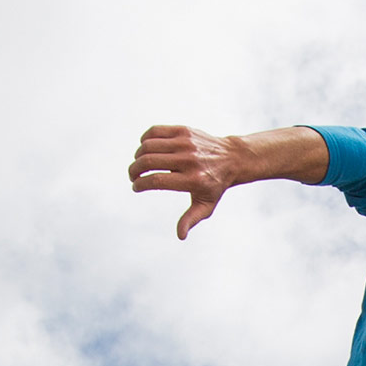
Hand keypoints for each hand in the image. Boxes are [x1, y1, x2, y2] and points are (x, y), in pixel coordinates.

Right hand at [129, 124, 247, 238]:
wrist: (231, 158)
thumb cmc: (215, 185)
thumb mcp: (206, 205)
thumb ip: (191, 219)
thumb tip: (180, 236)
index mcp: (192, 179)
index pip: (157, 180)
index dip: (141, 184)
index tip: (136, 187)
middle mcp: (188, 159)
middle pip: (148, 161)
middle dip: (134, 170)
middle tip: (133, 176)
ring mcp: (186, 142)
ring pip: (148, 145)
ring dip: (138, 156)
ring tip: (139, 164)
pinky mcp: (183, 130)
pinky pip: (155, 131)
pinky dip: (145, 139)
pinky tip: (146, 148)